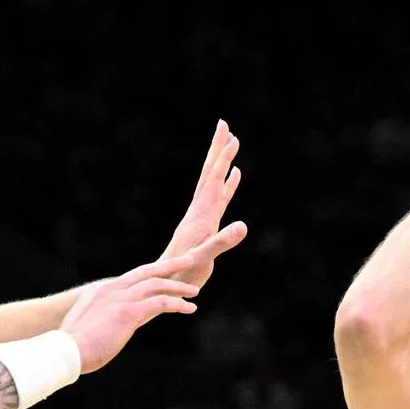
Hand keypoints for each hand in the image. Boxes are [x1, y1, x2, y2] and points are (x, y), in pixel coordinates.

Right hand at [61, 253, 203, 372]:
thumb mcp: (87, 325)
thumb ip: (101, 319)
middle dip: (170, 265)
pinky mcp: (129, 312)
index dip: (151, 273)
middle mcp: (113, 289)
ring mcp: (121, 299)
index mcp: (102, 291)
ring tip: (194, 291)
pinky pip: (161, 302)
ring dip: (179, 286)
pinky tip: (189, 308)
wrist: (65, 350)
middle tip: (188, 258)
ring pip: (158, 284)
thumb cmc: (73, 345)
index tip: (163, 273)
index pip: (132, 277)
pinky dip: (178, 303)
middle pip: (148, 271)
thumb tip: (108, 326)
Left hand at [159, 119, 246, 287]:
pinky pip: (219, 198)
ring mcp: (202, 216)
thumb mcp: (204, 258)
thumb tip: (242, 226)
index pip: (212, 180)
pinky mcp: (205, 225)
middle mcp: (200, 211)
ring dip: (222, 161)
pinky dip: (228, 184)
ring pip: (214, 181)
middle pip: (209, 173)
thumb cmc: (184, 274)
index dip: (222, 159)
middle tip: (224, 125)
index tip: (231, 137)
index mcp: (201, 215)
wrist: (167, 283)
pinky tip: (234, 176)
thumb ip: (221, 242)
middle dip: (218, 149)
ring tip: (231, 143)